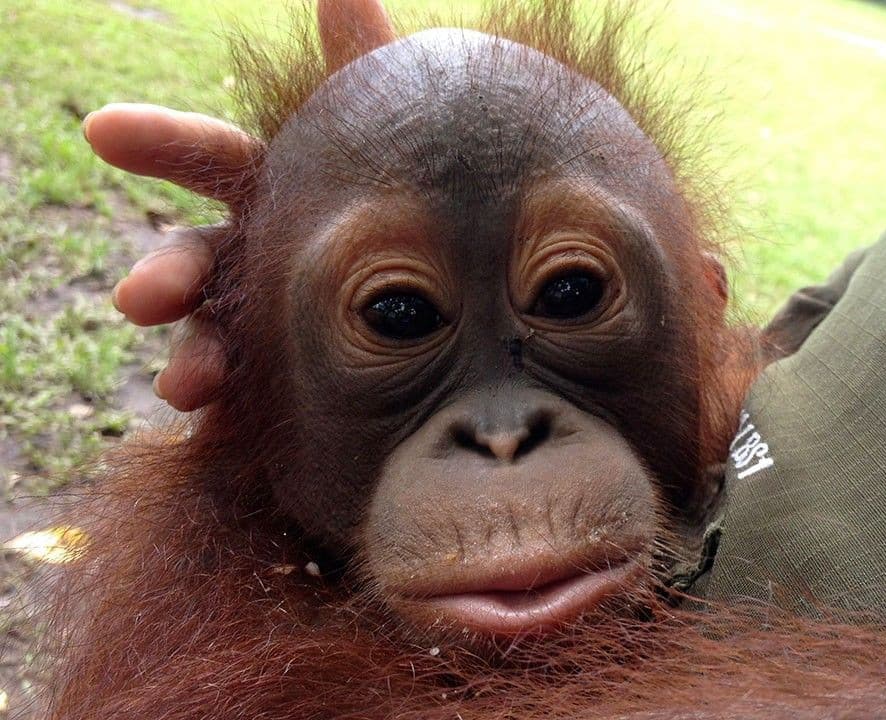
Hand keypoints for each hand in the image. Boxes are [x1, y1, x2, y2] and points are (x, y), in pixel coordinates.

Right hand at [87, 0, 396, 410]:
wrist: (466, 328)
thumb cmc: (411, 214)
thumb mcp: (391, 143)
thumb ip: (365, 71)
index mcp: (274, 190)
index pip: (211, 158)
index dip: (160, 141)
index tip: (104, 128)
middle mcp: (255, 255)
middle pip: (193, 259)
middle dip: (164, 275)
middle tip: (140, 298)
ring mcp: (264, 326)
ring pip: (209, 339)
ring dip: (191, 357)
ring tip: (187, 386)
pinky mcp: (282, 389)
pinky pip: (252, 403)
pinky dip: (233, 412)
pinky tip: (226, 424)